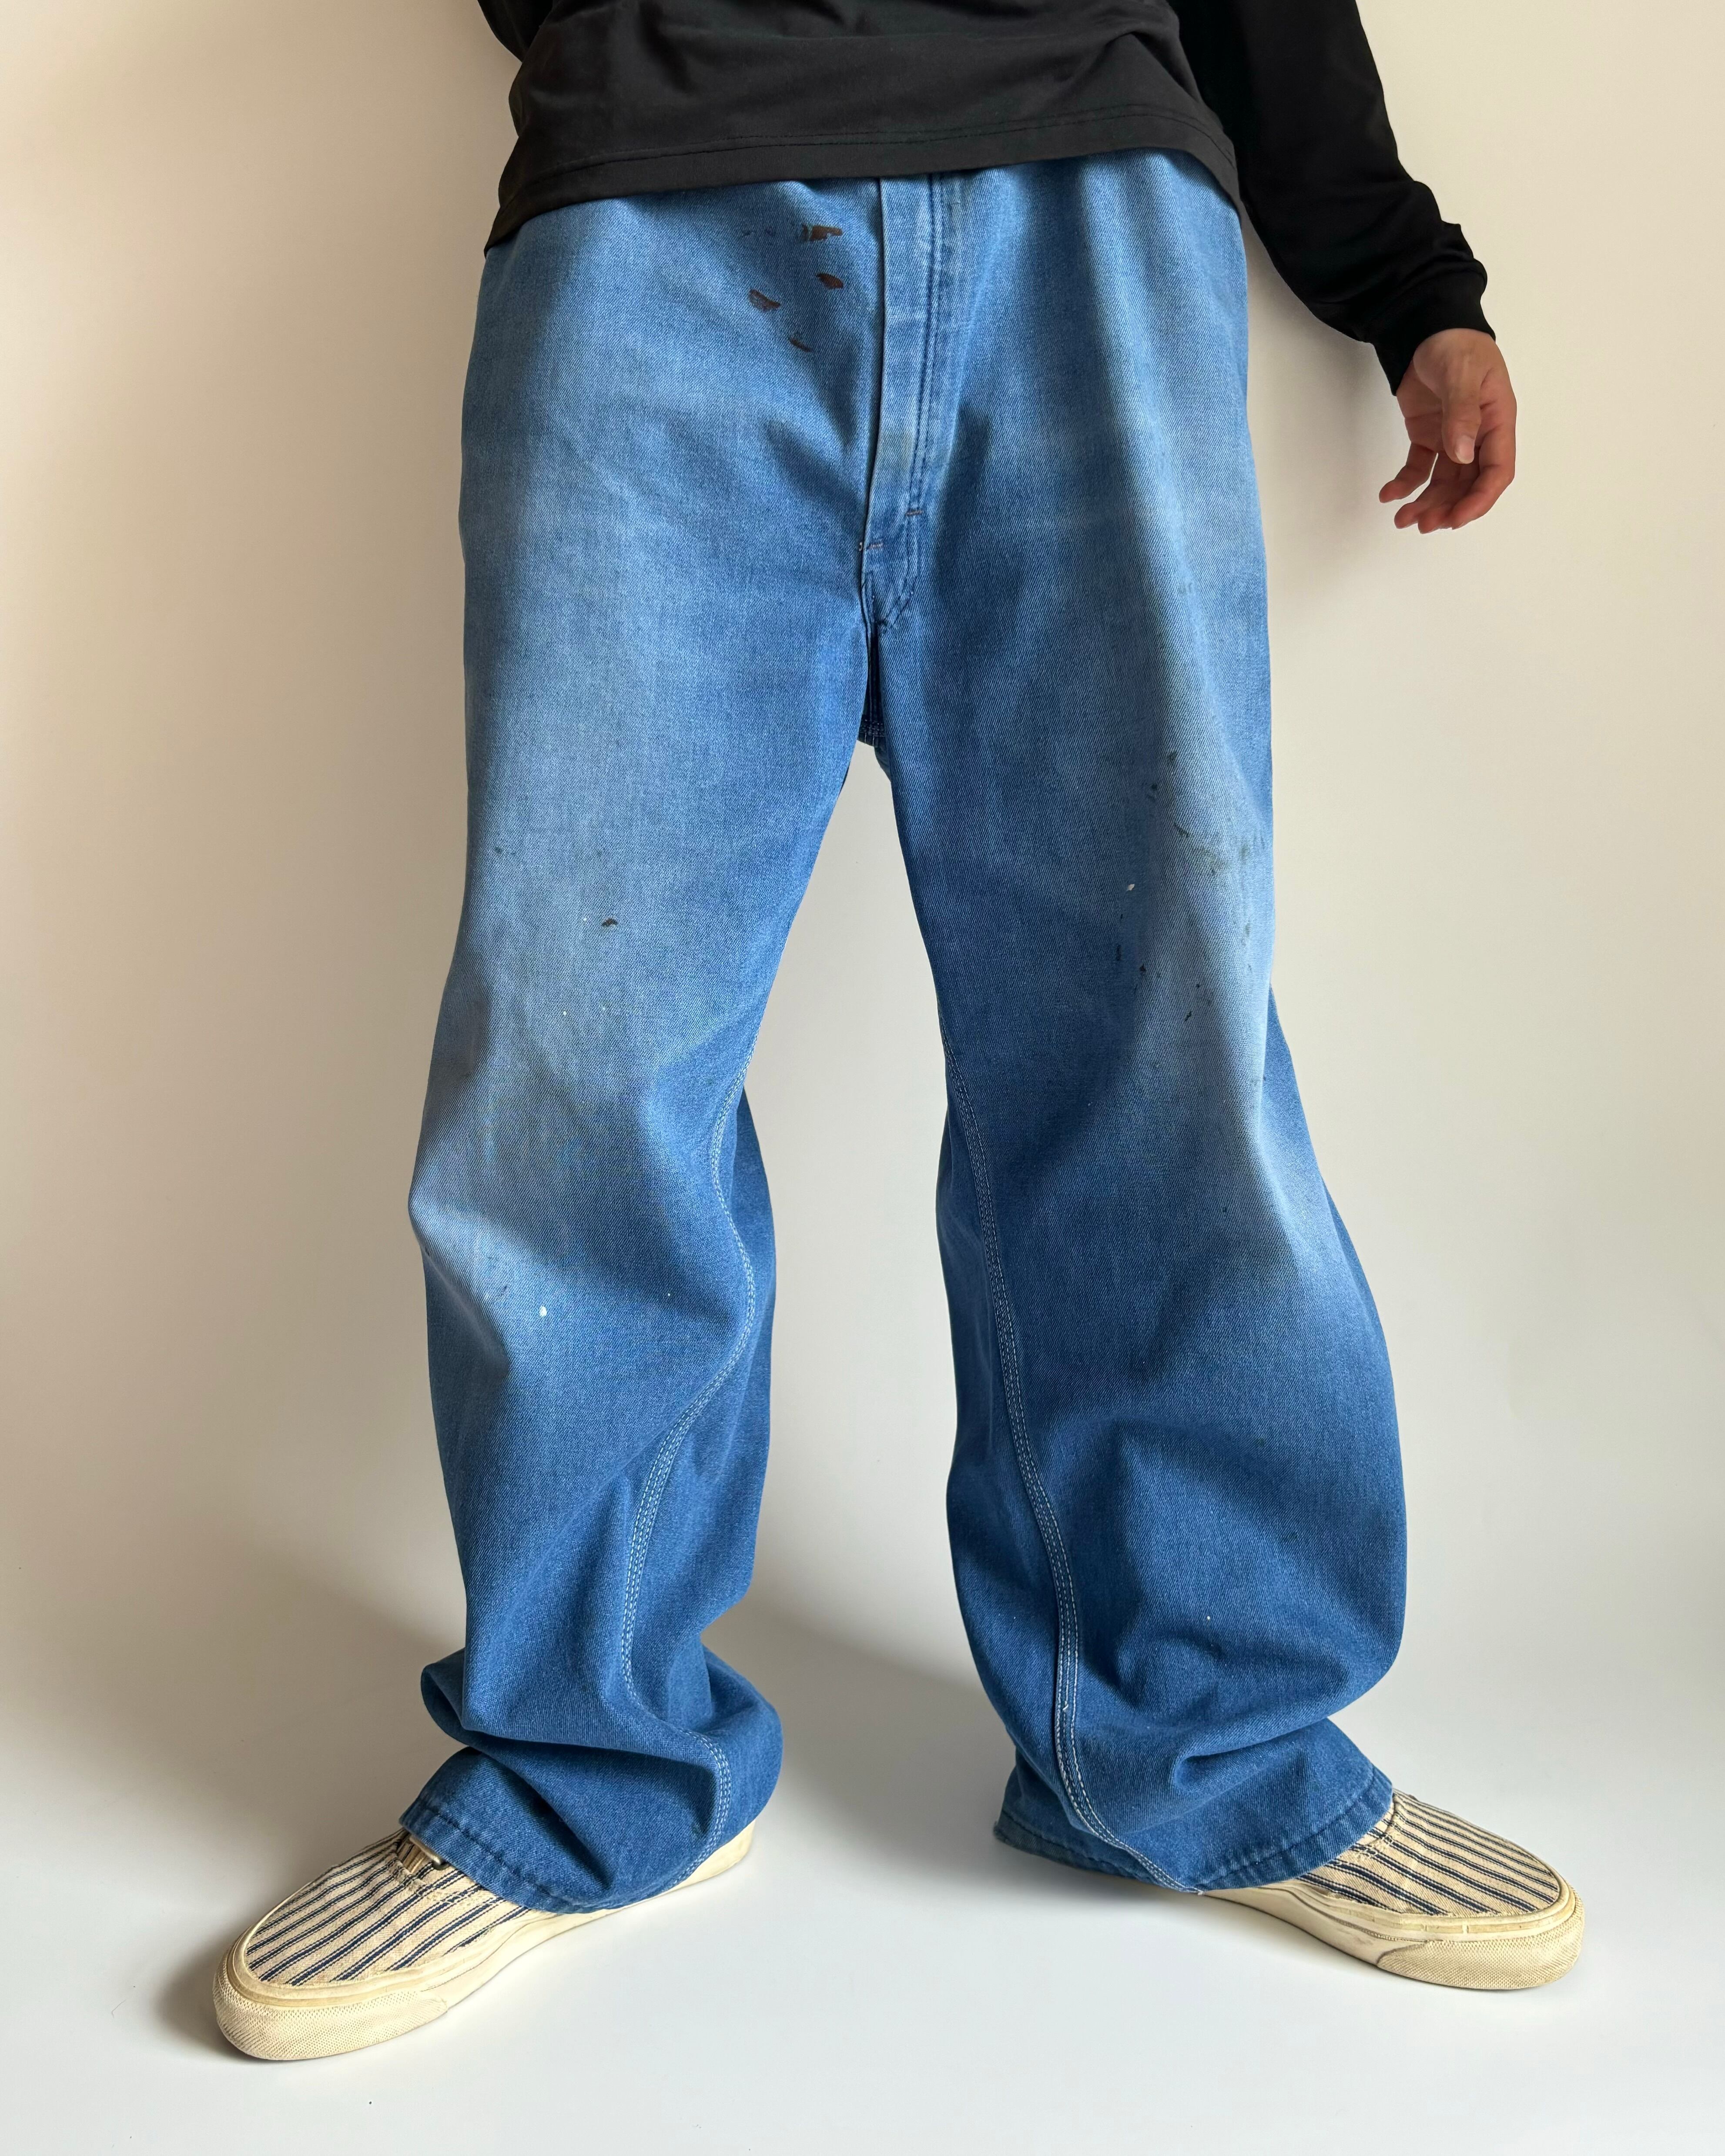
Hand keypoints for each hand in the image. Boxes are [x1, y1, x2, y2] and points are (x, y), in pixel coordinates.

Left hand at [1380, 329, 1516, 531]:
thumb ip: (1462, 413)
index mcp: (1496, 422)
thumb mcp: (1462, 374)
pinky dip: (1405, 484)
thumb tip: (1463, 454)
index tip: (1455, 519)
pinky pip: (1419, 468)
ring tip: (1403, 519)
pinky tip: (1389, 495)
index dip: (1479, 500)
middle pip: (1468, 484)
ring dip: (1426, 503)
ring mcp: (1452, 437)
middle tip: (1423, 524)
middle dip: (1447, 508)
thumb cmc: (1456, 345)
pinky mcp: (1428, 436)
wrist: (1427, 328)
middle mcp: (1478, 435)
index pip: (1496, 471)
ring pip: (1444, 482)